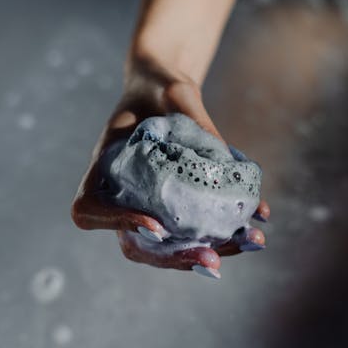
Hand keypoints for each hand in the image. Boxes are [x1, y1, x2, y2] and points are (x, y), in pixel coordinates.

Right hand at [71, 75, 268, 276]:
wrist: (165, 91)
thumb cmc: (159, 86)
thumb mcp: (174, 92)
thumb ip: (193, 115)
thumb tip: (223, 156)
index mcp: (106, 167)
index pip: (90, 209)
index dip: (117, 224)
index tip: (156, 225)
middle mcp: (124, 195)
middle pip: (134, 245)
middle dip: (174, 259)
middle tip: (211, 261)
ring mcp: (149, 207)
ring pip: (169, 247)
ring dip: (208, 252)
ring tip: (248, 242)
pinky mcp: (177, 208)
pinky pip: (196, 230)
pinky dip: (228, 233)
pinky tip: (257, 225)